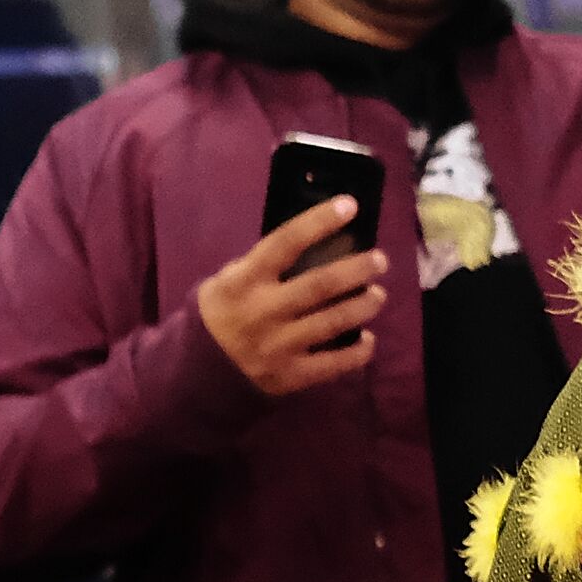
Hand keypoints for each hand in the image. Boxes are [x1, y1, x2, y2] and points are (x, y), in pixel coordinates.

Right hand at [196, 199, 384, 395]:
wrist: (201, 368)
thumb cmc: (225, 310)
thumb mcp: (229, 279)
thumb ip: (263, 264)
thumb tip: (317, 242)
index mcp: (244, 280)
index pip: (285, 243)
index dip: (318, 222)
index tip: (349, 205)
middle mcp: (262, 311)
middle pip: (319, 285)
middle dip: (355, 269)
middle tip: (380, 260)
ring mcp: (277, 346)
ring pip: (331, 323)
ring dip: (362, 307)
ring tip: (378, 295)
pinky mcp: (289, 376)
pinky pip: (332, 364)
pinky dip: (357, 352)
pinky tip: (368, 339)